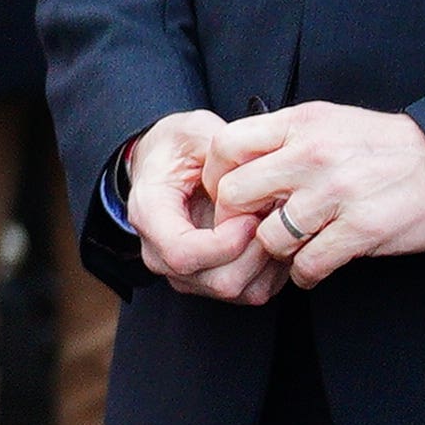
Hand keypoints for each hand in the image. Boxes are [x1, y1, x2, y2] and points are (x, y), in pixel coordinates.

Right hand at [121, 109, 281, 304]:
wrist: (163, 164)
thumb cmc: (176, 149)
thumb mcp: (193, 131)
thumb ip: (219, 152)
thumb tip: (248, 184)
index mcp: (150, 216)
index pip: (183, 254)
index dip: (225, 243)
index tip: (250, 216)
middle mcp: (161, 255)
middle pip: (218, 281)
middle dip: (256, 252)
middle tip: (271, 217)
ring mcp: (186, 275)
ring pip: (238, 291)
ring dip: (268, 261)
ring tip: (275, 224)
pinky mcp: (210, 282)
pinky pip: (252, 292)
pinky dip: (272, 270)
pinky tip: (274, 236)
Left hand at [205, 102, 424, 287]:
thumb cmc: (381, 145)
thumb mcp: (327, 121)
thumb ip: (282, 138)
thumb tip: (235, 162)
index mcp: (300, 124)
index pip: (226, 146)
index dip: (217, 176)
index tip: (228, 194)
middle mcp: (312, 155)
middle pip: (236, 194)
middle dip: (237, 220)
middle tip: (251, 230)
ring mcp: (336, 193)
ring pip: (269, 237)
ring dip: (276, 251)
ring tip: (292, 249)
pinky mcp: (361, 229)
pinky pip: (308, 264)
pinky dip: (305, 273)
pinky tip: (314, 266)